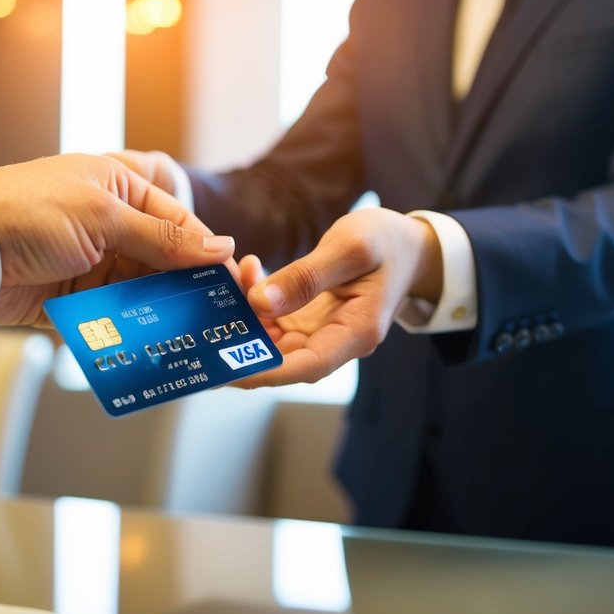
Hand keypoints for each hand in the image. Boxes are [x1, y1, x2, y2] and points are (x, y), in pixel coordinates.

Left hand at [0, 154, 233, 325]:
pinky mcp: (72, 297)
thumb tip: (217, 247)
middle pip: (163, 259)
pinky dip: (131, 329)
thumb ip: (161, 237)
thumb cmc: (25, 212)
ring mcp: (90, 260)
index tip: (233, 285)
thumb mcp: (103, 216)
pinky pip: (114, 315)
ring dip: (162, 312)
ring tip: (192, 337)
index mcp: (117, 184)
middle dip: (188, 288)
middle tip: (218, 319)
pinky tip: (153, 344)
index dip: (207, 253)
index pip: (178, 220)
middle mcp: (107, 221)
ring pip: (142, 291)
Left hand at [236, 208, 441, 386]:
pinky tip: (246, 274)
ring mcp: (323, 330)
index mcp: (357, 332)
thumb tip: (260, 302)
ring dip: (246, 318)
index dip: (266, 372)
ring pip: (274, 338)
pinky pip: (276, 319)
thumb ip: (306, 276)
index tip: (228, 369)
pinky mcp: (311, 317)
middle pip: (284, 357)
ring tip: (225, 287)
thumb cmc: (387, 242)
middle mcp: (337, 339)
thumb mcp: (350, 248)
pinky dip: (256, 300)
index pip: (308, 365)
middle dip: (244, 345)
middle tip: (205, 329)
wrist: (409, 243)